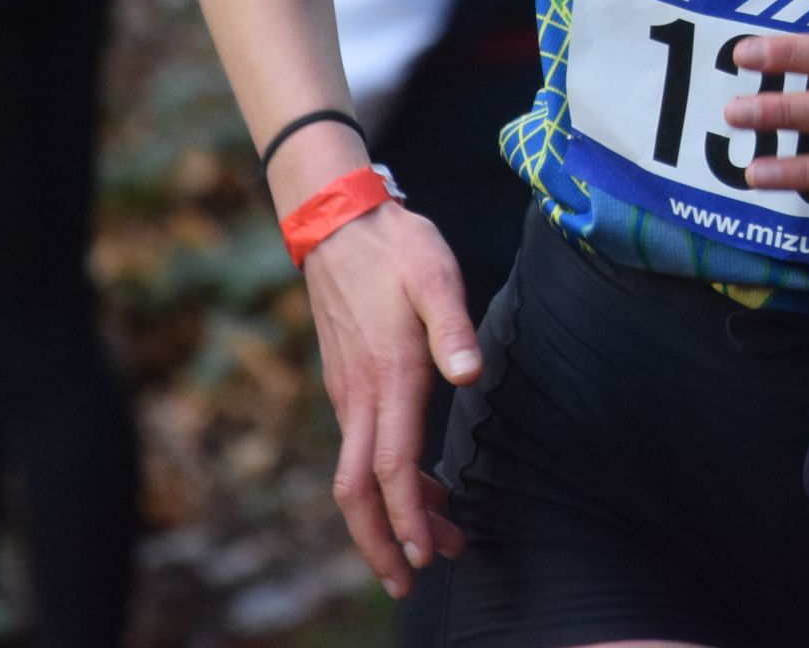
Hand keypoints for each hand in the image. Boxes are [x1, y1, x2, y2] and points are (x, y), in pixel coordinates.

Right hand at [301, 200, 480, 598]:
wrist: (338, 222)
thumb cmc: (396, 248)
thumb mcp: (436, 275)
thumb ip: (453, 327)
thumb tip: (470, 375)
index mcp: (388, 377)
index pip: (391, 468)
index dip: (406, 519)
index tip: (424, 558)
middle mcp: (360, 395)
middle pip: (358, 491)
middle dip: (381, 543)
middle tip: (409, 585)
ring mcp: (349, 392)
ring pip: (359, 474)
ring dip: (391, 515)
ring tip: (437, 543)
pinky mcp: (349, 383)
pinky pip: (363, 449)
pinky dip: (388, 480)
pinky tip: (420, 486)